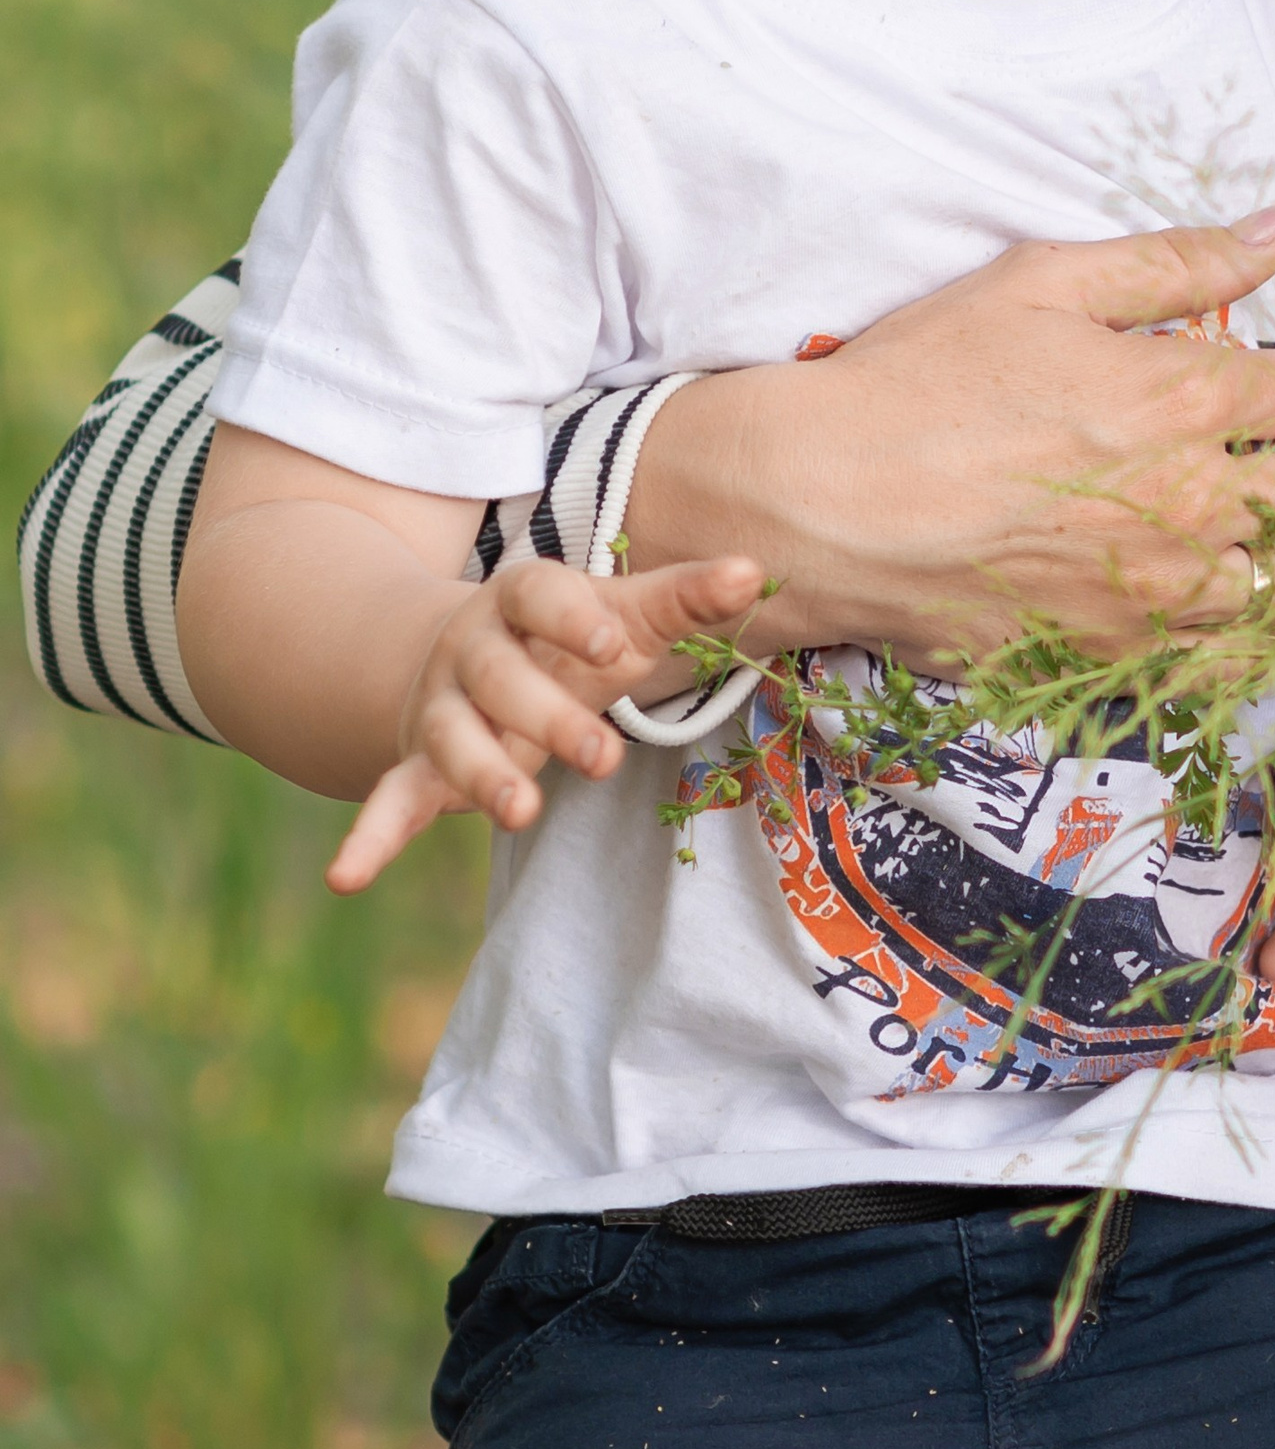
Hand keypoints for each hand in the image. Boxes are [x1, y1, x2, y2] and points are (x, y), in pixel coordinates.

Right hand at [327, 551, 766, 894]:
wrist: (469, 654)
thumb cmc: (571, 638)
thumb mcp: (625, 614)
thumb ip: (685, 598)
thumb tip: (755, 572)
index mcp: (522, 598)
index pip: (540, 594)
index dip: (574, 618)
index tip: (617, 646)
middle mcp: (472, 650)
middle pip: (500, 678)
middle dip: (547, 716)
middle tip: (603, 757)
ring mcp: (441, 709)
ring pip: (453, 739)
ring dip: (482, 776)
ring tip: (521, 813)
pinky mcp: (420, 764)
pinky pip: (390, 799)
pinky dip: (369, 837)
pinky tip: (346, 876)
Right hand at [624, 210, 1274, 664]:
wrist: (821, 503)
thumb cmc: (921, 380)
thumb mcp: (1043, 282)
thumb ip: (1176, 261)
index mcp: (1188, 399)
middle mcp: (1196, 503)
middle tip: (1269, 451)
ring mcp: (1161, 595)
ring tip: (1234, 522)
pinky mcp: (1120, 656)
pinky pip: (1227, 654)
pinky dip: (1230, 623)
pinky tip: (1185, 587)